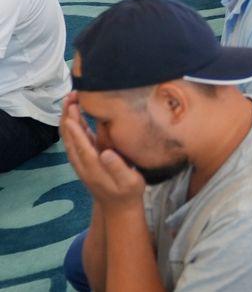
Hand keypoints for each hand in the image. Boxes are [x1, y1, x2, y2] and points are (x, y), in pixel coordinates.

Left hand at [60, 96, 145, 210]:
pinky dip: (72, 127)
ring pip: (69, 139)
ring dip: (67, 120)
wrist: (118, 208)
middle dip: (68, 118)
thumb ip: (118, 167)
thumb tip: (106, 152)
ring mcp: (82, 162)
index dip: (75, 128)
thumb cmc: (128, 193)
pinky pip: (74, 142)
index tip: (72, 111)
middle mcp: (83, 164)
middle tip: (71, 97)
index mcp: (93, 168)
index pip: (80, 145)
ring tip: (70, 101)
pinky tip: (75, 116)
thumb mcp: (130, 181)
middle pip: (69, 139)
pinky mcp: (85, 160)